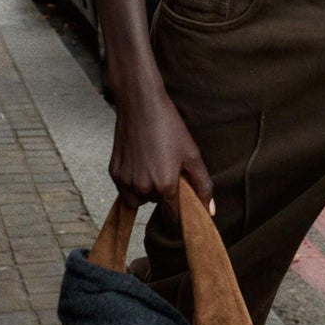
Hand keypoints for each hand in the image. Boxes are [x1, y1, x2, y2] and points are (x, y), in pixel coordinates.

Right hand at [108, 78, 213, 224]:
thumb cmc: (170, 128)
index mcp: (165, 186)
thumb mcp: (192, 155)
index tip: (184, 213)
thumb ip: (203, 186)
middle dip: (165, 194)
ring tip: (155, 165)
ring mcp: (125, 182)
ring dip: (148, 190)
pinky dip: (134, 183)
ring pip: (140, 199)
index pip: (173, 219)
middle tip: (169, 169)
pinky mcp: (114, 173)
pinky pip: (126, 190)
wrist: (140, 105)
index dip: (180, 218)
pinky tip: (141, 162)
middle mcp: (143, 188)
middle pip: (157, 205)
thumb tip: (210, 212)